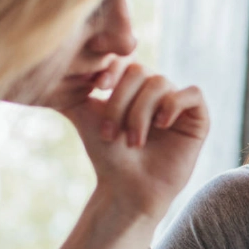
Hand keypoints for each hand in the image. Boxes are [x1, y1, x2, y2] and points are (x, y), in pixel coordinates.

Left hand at [63, 62, 207, 220]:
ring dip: (141, 113)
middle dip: (121, 102)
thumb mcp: (85, 117)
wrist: (127, 189)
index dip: (112, 69)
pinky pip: (192, 94)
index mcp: (132, 86)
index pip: (124, 59)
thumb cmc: (107, 156)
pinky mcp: (198, 118)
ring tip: (133, 141)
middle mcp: (156, 90)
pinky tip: (161, 125)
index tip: (98, 89)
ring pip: (161, 84)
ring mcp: (178, 103)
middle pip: (140, 71)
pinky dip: (174, 105)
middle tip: (110, 133)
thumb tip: (50, 68)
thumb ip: (72, 90)